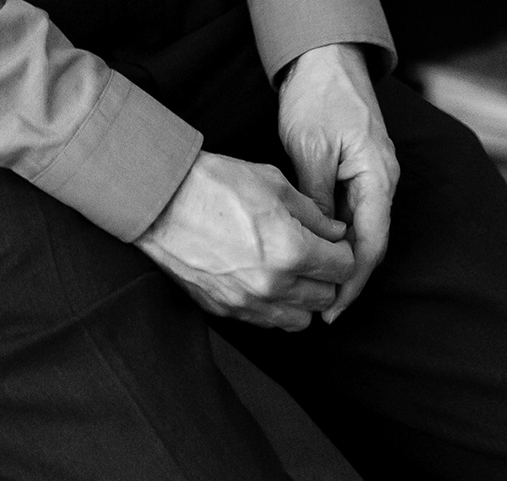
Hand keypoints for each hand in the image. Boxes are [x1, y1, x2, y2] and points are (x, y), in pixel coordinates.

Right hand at [135, 151, 354, 330]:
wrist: (163, 201)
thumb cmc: (217, 184)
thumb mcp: (274, 183)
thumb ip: (314, 214)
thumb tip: (336, 233)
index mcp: (292, 250)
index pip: (343, 268)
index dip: (342, 250)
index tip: (333, 240)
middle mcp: (274, 286)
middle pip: (326, 297)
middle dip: (326, 274)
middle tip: (314, 252)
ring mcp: (248, 304)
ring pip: (300, 320)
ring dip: (303, 297)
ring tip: (291, 270)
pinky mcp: (227, 312)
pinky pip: (268, 323)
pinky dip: (276, 308)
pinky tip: (267, 281)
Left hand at [278, 42, 399, 321]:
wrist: (324, 55)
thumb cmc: (317, 96)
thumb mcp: (309, 148)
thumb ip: (317, 196)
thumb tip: (318, 239)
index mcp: (378, 175)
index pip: (372, 243)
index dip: (353, 280)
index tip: (333, 309)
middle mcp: (383, 178)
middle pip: (372, 241)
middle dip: (349, 277)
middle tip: (322, 309)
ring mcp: (373, 172)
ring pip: (363, 228)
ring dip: (344, 258)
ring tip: (317, 287)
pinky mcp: (359, 166)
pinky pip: (354, 209)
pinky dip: (339, 233)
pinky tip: (318, 249)